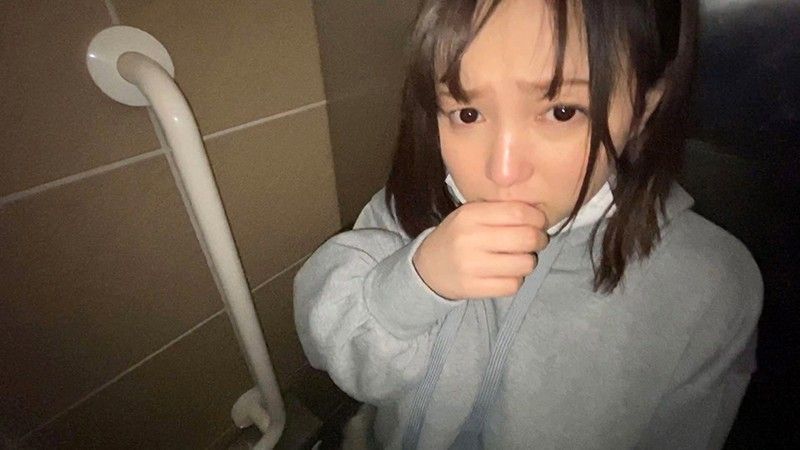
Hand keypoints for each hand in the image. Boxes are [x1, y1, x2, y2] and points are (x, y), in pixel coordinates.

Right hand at [412, 201, 548, 299]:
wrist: (427, 268)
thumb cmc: (457, 237)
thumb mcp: (470, 215)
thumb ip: (499, 211)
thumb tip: (538, 214)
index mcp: (469, 215)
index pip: (518, 212)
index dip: (537, 217)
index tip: (538, 222)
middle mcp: (469, 239)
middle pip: (526, 238)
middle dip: (539, 239)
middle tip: (536, 241)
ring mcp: (471, 266)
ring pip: (524, 264)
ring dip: (529, 261)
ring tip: (520, 258)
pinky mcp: (473, 288)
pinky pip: (513, 285)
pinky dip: (516, 280)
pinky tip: (508, 274)